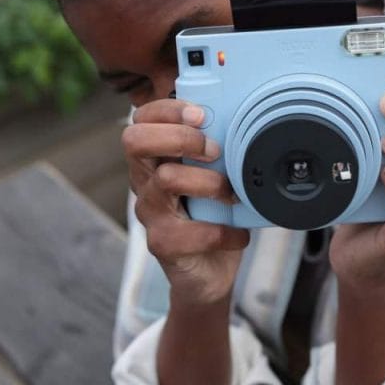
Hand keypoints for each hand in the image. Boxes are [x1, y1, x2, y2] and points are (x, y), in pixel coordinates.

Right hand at [122, 99, 248, 304]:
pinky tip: (238, 235)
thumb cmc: (214, 217)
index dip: (167, 110)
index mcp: (155, 160)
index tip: (202, 115)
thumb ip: (219, 148)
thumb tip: (249, 116)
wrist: (209, 274)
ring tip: (232, 195)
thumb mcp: (216, 176)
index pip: (140, 120)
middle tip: (214, 151)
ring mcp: (150, 214)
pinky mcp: (162, 244)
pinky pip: (193, 231)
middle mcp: (144, 183)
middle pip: (135, 141)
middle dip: (180, 137)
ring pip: (167, 179)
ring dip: (210, 182)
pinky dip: (225, 231)